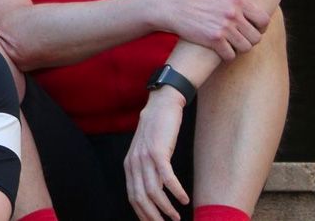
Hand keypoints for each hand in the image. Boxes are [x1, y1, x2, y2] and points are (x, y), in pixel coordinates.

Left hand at [124, 89, 187, 219]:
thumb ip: (147, 171)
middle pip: (141, 198)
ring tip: (176, 217)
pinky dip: (176, 192)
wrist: (161, 105)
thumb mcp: (146, 152)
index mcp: (129, 166)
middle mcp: (134, 163)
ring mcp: (145, 158)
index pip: (133, 197)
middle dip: (153, 216)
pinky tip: (184, 199)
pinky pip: (167, 178)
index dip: (142, 213)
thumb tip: (154, 193)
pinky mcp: (159, 152)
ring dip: (166, 208)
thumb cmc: (157, 131)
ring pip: (154, 192)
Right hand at [163, 0, 268, 59]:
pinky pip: (230, 55)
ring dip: (239, 48)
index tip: (252, 28)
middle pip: (256, 37)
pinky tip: (221, 50)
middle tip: (240, 38)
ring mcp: (224, 28)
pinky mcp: (213, 40)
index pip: (264, 20)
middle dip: (250, 39)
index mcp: (237, 0)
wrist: (169, 6)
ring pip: (246, 47)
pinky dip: (227, 55)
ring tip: (232, 45)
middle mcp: (233, 14)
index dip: (260, 27)